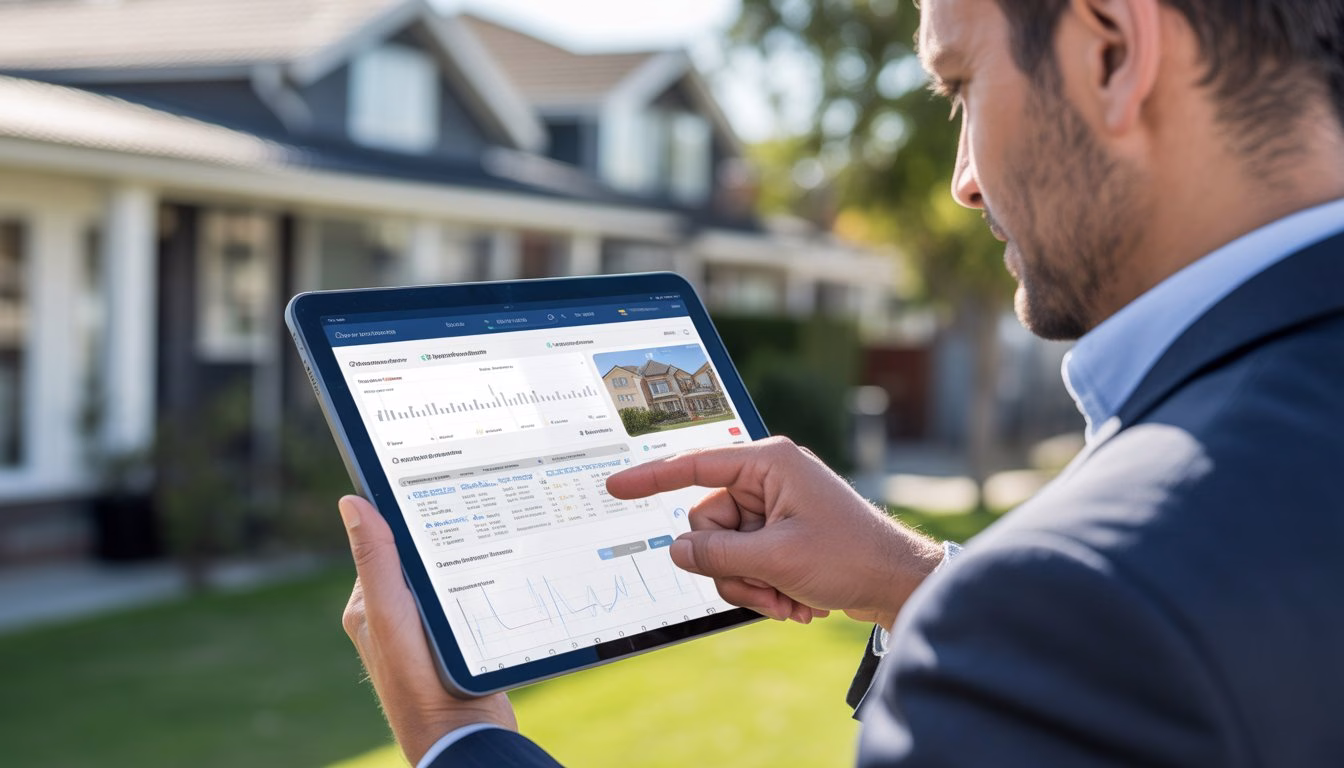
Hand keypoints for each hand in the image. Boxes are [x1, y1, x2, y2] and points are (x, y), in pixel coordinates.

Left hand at [337, 495, 516, 764]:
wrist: (462, 734)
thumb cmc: (418, 680)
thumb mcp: (391, 612)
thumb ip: (375, 559)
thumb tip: (351, 502)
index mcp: (367, 607)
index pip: (382, 545)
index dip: (403, 518)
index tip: (430, 489)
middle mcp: (392, 618)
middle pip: (417, 560)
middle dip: (440, 539)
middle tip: (471, 512)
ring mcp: (424, 632)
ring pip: (446, 578)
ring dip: (465, 562)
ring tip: (490, 542)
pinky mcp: (455, 642)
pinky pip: (467, 600)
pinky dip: (481, 587)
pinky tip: (501, 577)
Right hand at [606, 437, 943, 628]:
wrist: (898, 583)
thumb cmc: (850, 557)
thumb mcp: (776, 559)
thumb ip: (717, 554)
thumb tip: (677, 550)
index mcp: (767, 463)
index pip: (693, 466)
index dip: (650, 478)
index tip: (615, 487)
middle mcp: (767, 480)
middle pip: (707, 524)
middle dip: (731, 568)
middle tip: (767, 590)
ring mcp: (773, 508)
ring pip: (724, 551)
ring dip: (751, 586)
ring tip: (788, 603)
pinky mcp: (780, 534)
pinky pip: (745, 562)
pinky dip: (764, 588)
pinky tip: (797, 603)